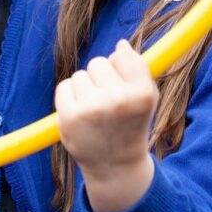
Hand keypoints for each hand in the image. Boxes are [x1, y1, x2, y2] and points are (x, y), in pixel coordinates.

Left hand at [56, 39, 158, 211]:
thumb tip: (120, 45)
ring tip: (95, 109)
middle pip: (99, 62)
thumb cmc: (131, 126)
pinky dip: (70, 95)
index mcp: (142, 95)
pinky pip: (64, 86)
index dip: (121, 62)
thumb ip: (137, 70)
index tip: (122, 77)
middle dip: (101, 76)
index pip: (125, 56)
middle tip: (108, 100)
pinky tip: (80, 112)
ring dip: (85, 87)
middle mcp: (118, 100)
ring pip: (80, 74)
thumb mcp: (147, 99)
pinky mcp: (69, 117)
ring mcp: (92, 109)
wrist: (114, 166)